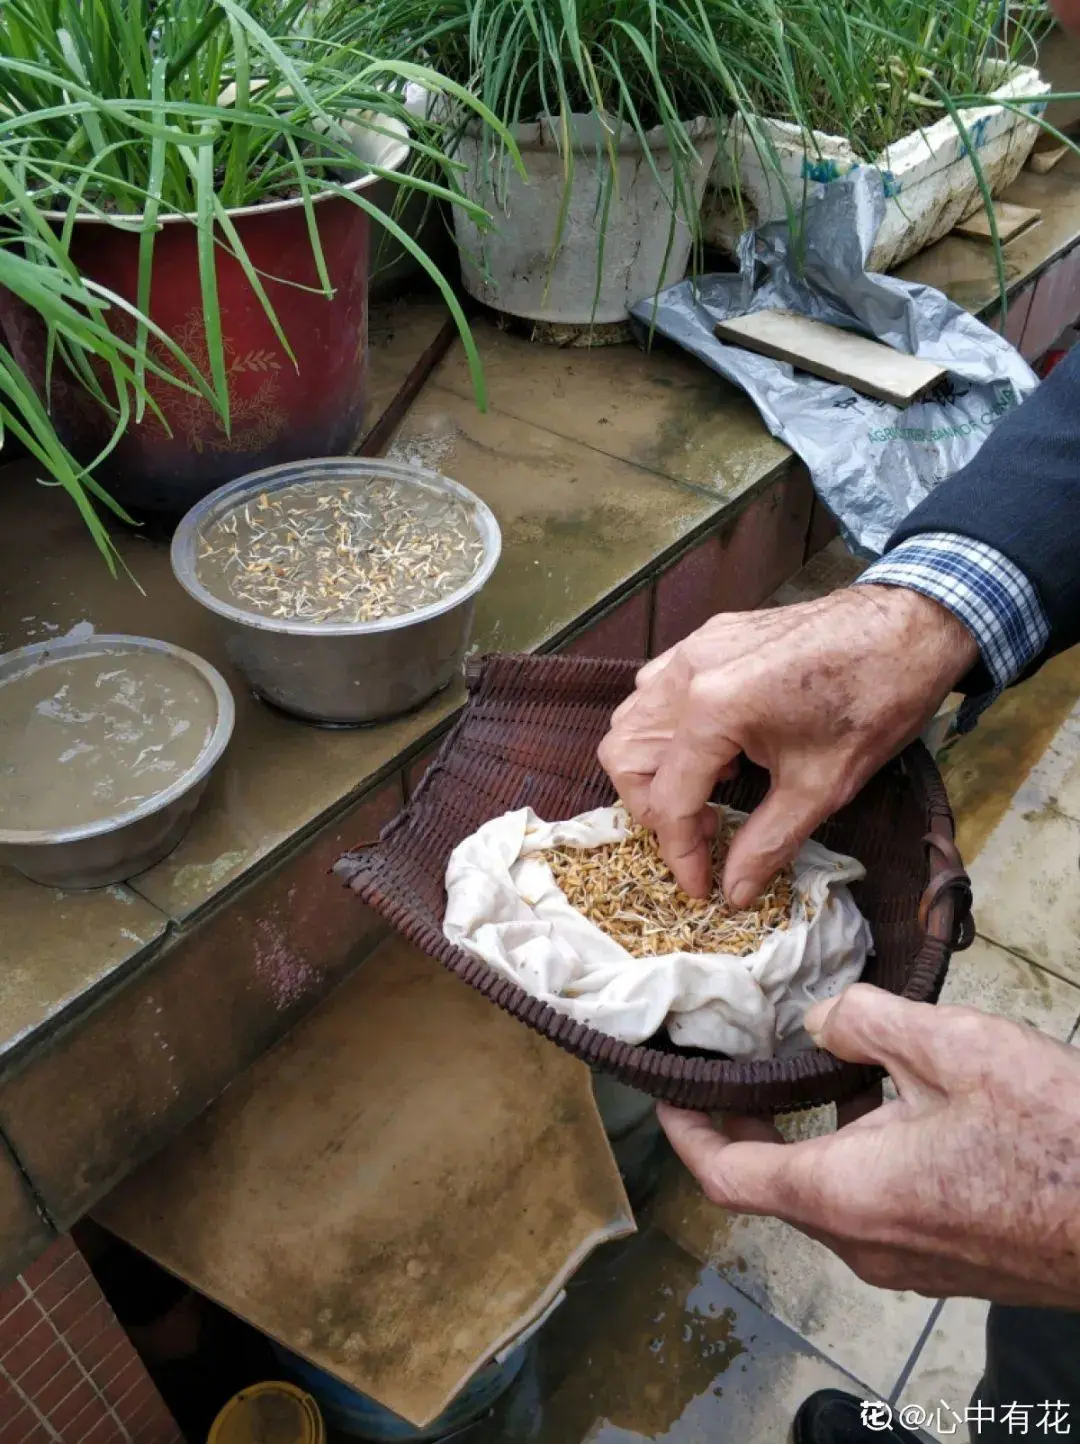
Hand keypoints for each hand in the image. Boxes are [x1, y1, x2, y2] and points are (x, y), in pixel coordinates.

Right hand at [597, 585, 976, 900]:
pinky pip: (659, 686)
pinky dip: (670, 727)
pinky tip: (721, 746)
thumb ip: (766, 843)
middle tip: (699, 833)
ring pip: (633, 717)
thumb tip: (734, 890)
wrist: (911, 627)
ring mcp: (695, 647)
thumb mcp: (820, 787)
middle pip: (624, 755)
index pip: (668, 800)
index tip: (702, 886)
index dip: (681, 854)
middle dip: (652, 807)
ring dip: (655, 765)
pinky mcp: (710, 635)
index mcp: (712, 710)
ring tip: (710, 789)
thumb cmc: (873, 702)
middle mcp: (687, 673)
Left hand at [658, 984, 1079, 1305]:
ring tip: (812, 1068)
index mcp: (846, 1194)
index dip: (686, 1131)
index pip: (727, 1176)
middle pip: (773, 1187)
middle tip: (736, 1064)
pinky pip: (876, 1209)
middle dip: (746, 1126)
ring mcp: (909, 1263)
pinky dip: (858, 1156)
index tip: (665, 1091)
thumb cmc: (1057, 1140)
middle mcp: (865, 1244)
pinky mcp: (948, 1262)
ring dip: (810, 1137)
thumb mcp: (953, 1047)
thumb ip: (867, 1022)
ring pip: (828, 1196)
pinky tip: (892, 1104)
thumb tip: (822, 1019)